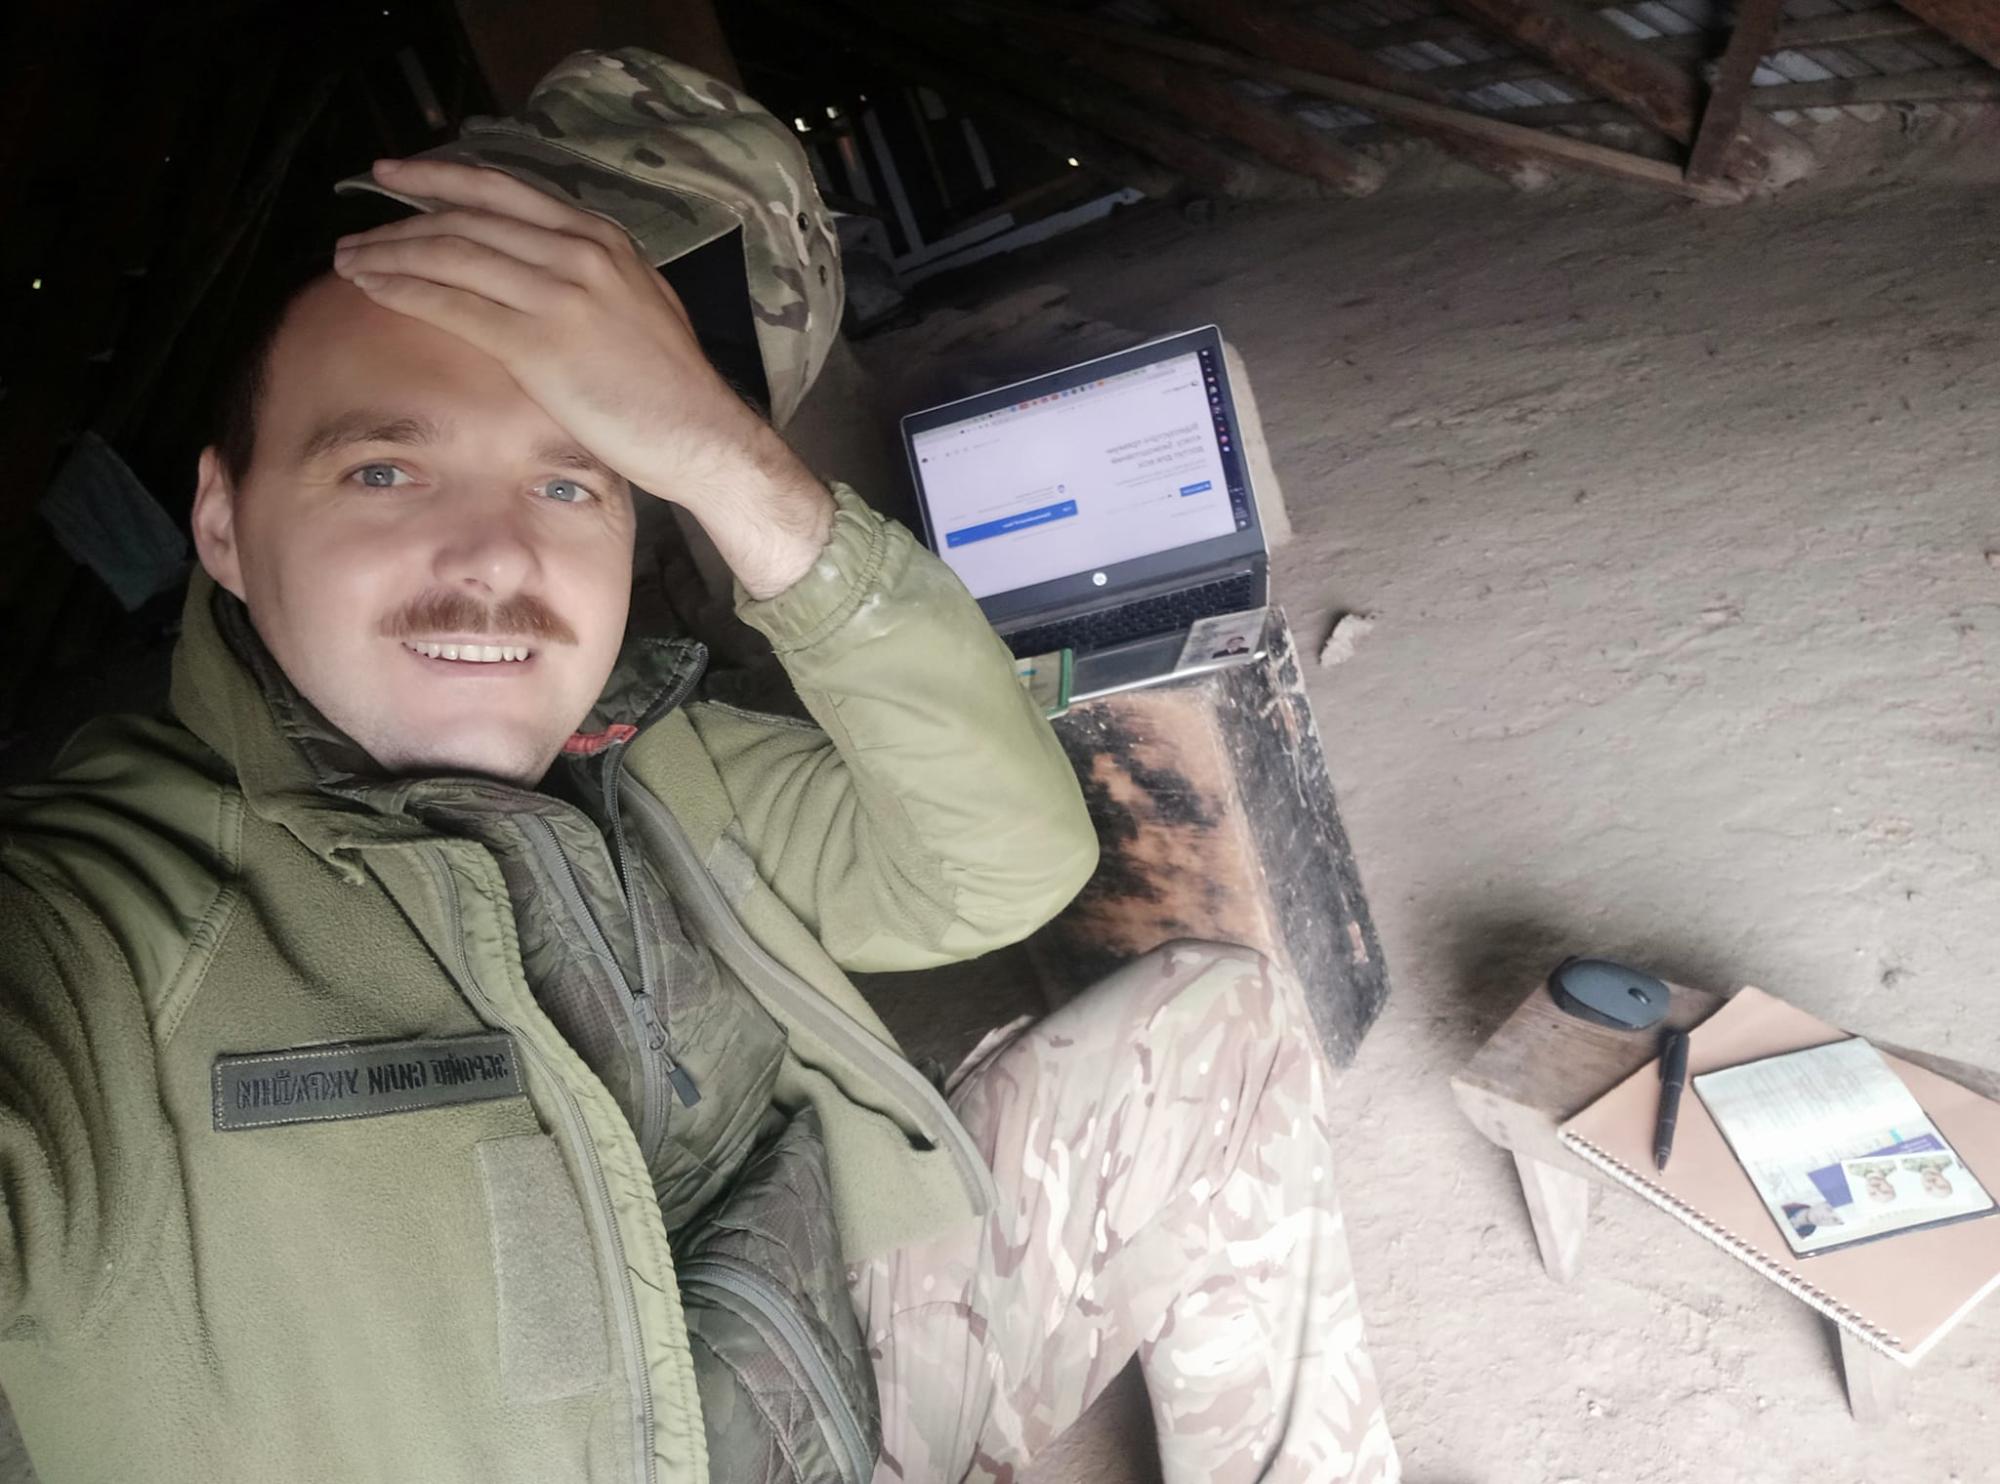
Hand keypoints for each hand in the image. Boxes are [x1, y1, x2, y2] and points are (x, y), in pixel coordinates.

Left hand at [331, 157, 833, 597]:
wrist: (701, 433)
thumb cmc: (670, 385)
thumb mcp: (638, 303)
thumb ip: (590, 275)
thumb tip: (539, 270)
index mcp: (601, 238)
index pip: (502, 190)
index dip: (438, 178)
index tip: (394, 176)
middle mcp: (578, 252)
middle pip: (466, 218)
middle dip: (399, 221)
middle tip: (355, 233)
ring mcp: (558, 294)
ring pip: (451, 254)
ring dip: (389, 254)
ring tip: (349, 262)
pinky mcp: (539, 344)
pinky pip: (454, 305)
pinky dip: (404, 291)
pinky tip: (373, 290)